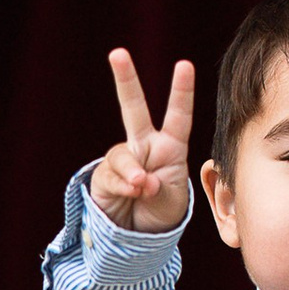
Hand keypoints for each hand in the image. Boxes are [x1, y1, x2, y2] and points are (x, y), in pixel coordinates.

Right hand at [94, 48, 195, 233]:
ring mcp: (123, 159)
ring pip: (122, 154)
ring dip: (133, 173)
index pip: (178, 115)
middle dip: (125, 79)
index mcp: (170, 147)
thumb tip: (141, 180)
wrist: (138, 235)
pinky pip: (112, 175)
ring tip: (142, 188)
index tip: (184, 65)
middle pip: (133, 107)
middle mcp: (145, 146)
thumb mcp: (171, 201)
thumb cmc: (162, 212)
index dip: (181, 91)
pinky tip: (131, 195)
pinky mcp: (104, 175)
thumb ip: (159, 187)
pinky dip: (123, 187)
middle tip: (117, 53)